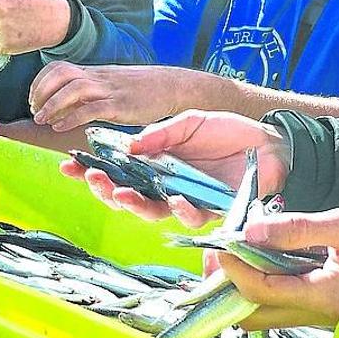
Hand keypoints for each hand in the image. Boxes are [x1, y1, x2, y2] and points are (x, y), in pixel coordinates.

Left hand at [31, 61, 214, 131]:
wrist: (172, 86)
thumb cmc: (139, 90)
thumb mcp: (109, 85)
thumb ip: (88, 92)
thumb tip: (64, 105)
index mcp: (93, 72)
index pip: (58, 68)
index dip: (40, 82)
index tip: (33, 99)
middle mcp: (98, 77)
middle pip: (61, 74)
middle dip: (41, 91)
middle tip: (34, 110)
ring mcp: (109, 90)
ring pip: (73, 89)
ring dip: (52, 104)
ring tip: (42, 120)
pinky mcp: (120, 105)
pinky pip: (91, 108)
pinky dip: (71, 117)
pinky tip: (60, 127)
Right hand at [59, 110, 289, 228]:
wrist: (270, 143)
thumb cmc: (228, 132)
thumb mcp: (189, 122)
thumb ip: (160, 134)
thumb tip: (128, 145)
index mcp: (152, 163)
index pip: (114, 170)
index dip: (90, 170)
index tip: (68, 166)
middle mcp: (162, 185)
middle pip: (124, 196)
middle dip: (104, 191)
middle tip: (94, 180)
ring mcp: (183, 199)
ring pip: (150, 211)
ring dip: (133, 205)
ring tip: (122, 195)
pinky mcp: (209, 210)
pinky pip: (189, 216)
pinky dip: (180, 208)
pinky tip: (175, 199)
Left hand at [206, 200, 338, 327]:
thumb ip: (298, 230)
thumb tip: (251, 232)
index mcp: (327, 296)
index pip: (261, 291)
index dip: (233, 269)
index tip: (218, 245)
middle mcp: (323, 313)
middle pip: (257, 315)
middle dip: (228, 288)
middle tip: (213, 257)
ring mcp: (326, 313)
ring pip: (268, 314)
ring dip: (242, 289)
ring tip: (229, 257)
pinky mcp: (330, 305)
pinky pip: (285, 305)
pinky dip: (263, 287)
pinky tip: (256, 263)